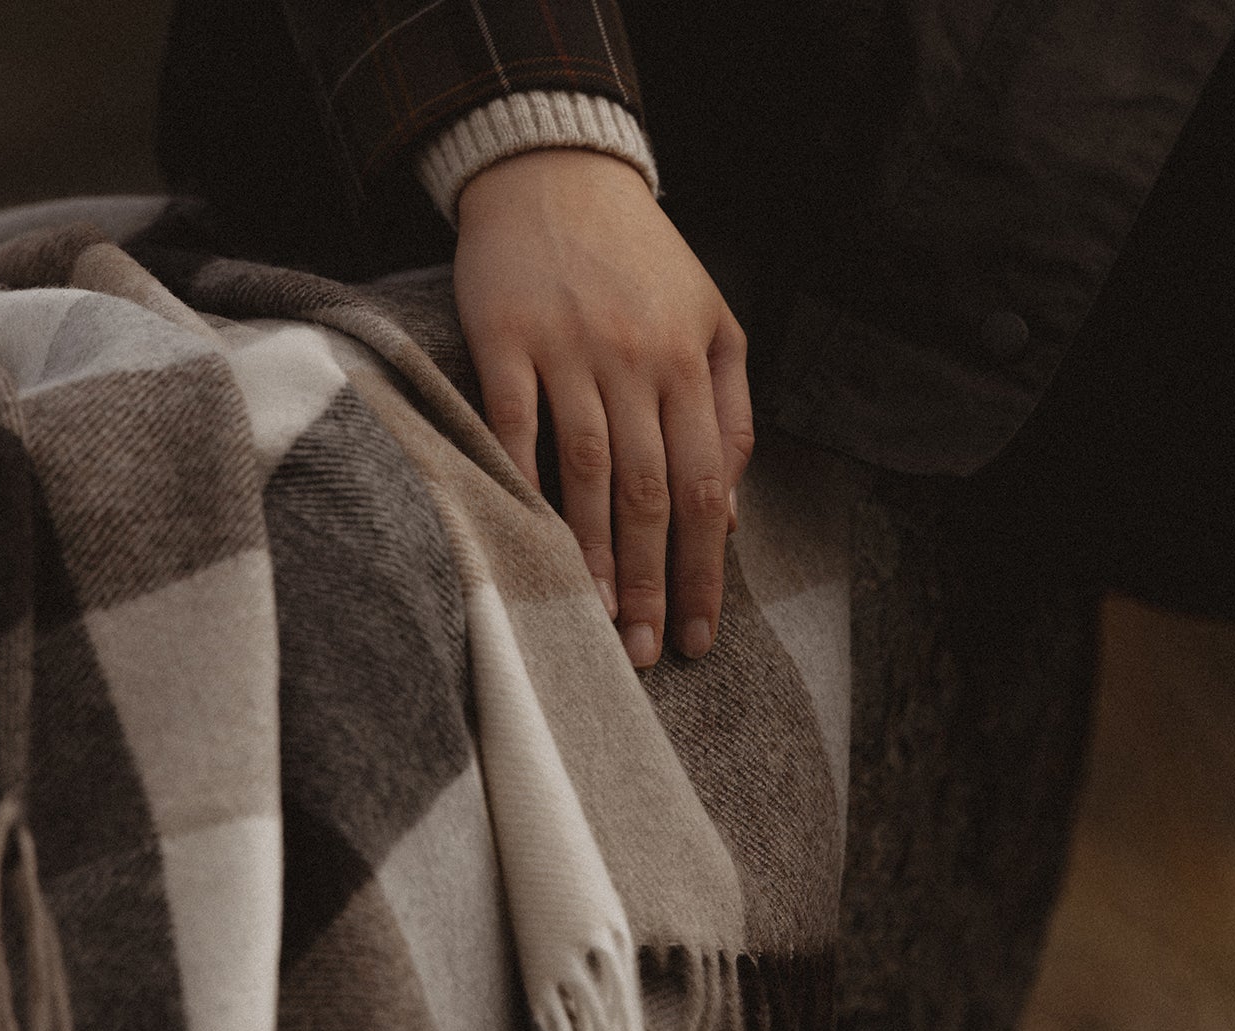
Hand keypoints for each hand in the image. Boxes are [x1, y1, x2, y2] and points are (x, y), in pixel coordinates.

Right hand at [454, 148, 750, 666]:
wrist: (558, 175)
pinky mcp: (505, 337)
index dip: (703, 567)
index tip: (696, 633)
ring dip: (592, 552)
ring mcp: (569, 349)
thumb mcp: (712, 320)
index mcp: (693, 361)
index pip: (705, 485)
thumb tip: (728, 508)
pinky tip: (527, 538)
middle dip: (652, 580)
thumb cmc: (639, 259)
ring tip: (593, 619)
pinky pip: (514, 423)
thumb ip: (729, 410)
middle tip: (643, 651)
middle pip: (651, 491)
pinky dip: (520, 483)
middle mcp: (638, 360)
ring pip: (588, 470)